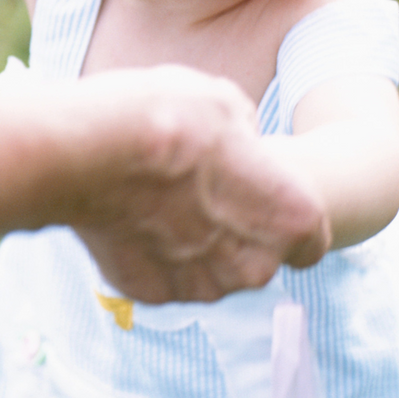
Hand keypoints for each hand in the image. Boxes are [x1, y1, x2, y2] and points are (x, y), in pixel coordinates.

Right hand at [68, 67, 330, 302]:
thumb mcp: (226, 103)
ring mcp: (200, 286)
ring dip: (195, 247)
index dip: (289, 217)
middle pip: (258, 259)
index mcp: (290, 218)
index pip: (311, 238)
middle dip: (239, 233)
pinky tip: (132, 216)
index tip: (263, 199)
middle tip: (200, 191)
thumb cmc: (167, 117)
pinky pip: (164, 276)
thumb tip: (236, 148)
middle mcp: (254, 266)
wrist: (87, 151)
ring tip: (160, 200)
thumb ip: (245, 139)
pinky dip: (153, 255)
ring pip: (210, 273)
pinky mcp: (152, 294)